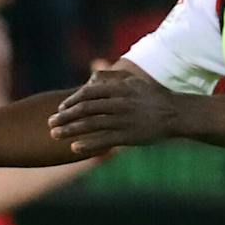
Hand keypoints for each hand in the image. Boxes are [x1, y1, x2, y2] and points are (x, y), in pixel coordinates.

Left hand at [49, 68, 177, 155]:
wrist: (175, 114)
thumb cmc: (152, 97)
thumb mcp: (133, 82)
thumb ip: (112, 78)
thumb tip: (91, 76)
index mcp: (119, 89)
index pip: (88, 93)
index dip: (71, 100)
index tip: (60, 108)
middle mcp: (119, 103)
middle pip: (85, 109)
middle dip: (65, 116)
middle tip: (50, 123)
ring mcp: (123, 120)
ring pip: (91, 124)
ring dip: (70, 130)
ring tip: (54, 135)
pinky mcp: (128, 136)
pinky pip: (104, 141)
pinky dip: (88, 144)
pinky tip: (74, 148)